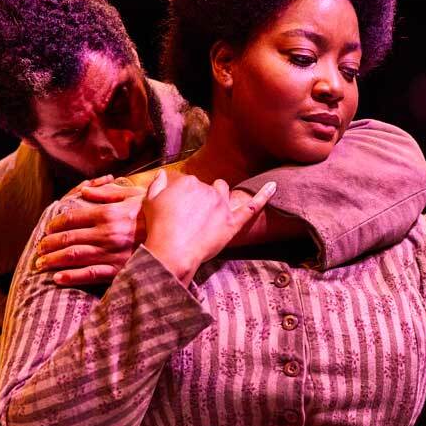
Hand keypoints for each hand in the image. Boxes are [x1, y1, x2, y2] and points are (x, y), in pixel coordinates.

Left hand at [34, 176, 145, 285]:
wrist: (179, 240)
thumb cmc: (156, 216)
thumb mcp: (135, 196)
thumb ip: (108, 192)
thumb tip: (85, 191)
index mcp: (108, 214)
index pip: (72, 218)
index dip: (56, 224)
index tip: (48, 228)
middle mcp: (106, 233)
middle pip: (67, 238)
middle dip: (48, 244)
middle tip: (38, 249)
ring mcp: (111, 253)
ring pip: (73, 257)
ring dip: (53, 261)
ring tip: (40, 264)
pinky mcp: (118, 271)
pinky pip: (89, 275)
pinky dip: (71, 277)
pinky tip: (58, 279)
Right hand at [141, 170, 275, 285]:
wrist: (172, 252)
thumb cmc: (158, 228)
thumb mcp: (150, 202)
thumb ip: (157, 184)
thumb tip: (163, 174)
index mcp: (188, 182)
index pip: (190, 184)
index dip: (185, 198)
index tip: (179, 210)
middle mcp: (207, 189)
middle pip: (208, 188)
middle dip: (202, 198)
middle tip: (192, 217)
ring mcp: (222, 205)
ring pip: (225, 192)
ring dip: (220, 197)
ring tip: (212, 212)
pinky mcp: (232, 222)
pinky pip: (252, 207)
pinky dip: (264, 196)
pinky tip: (274, 186)